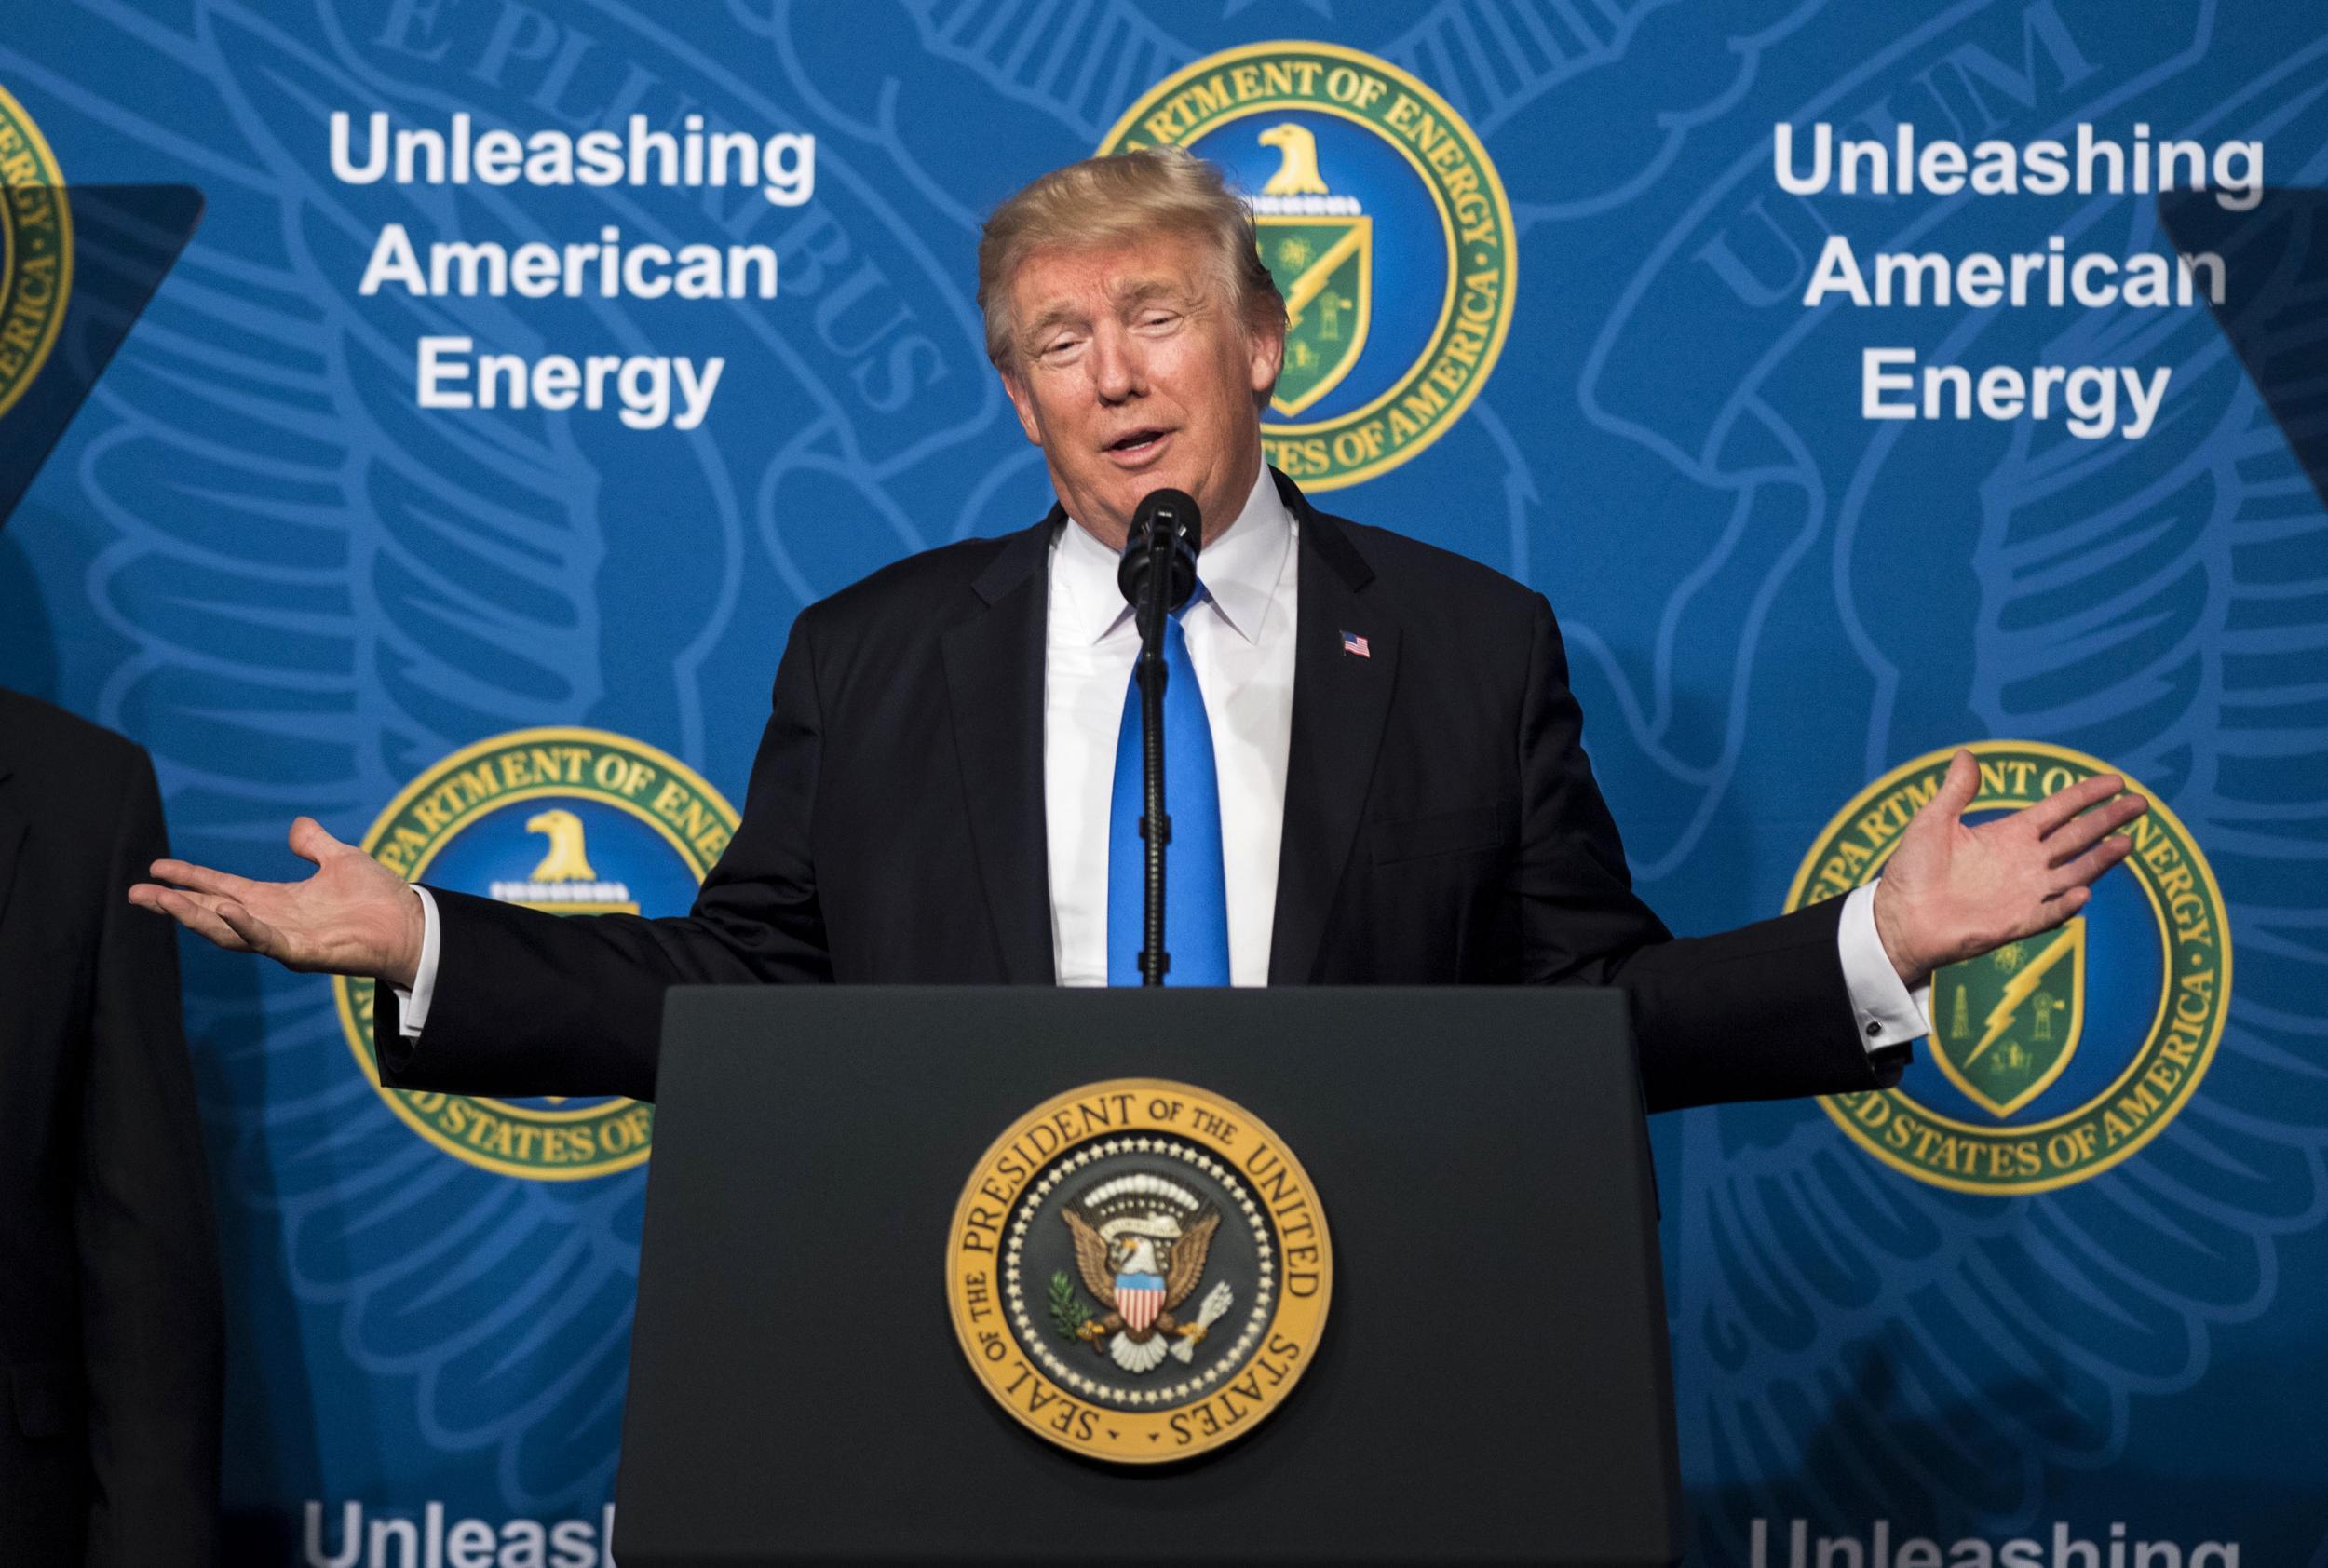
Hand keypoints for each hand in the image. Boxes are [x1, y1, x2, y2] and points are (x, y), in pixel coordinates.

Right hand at [128, 817, 425, 987]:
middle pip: (212, 913)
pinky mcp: (306, 953)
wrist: (412, 924)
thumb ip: (314, 845)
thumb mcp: (340, 859)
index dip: (190, 878)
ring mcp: (286, 940)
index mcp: (276, 901)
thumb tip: (295, 826)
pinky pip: (268, 942)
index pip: (221, 887)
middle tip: (134, 894)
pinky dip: (246, 927)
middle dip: (174, 904)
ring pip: (229, 931)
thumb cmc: (379, 897)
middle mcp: (273, 922)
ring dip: (196, 916)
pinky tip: (227, 909)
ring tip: (164, 901)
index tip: (155, 868)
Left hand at [1872, 750, 2147, 988]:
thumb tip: (1967, 754)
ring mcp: (2024, 892)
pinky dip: (2064, 905)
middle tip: (2141, 804)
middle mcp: (2025, 861)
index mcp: (2010, 834)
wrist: (1900, 916)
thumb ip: (1955, 791)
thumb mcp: (1932, 822)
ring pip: (2073, 873)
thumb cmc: (1913, 870)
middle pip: (2077, 837)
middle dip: (2108, 820)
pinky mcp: (2015, 922)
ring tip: (2126, 842)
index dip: (2086, 795)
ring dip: (2099, 860)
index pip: (2059, 810)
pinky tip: (2082, 893)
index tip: (2117, 781)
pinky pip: (2047, 913)